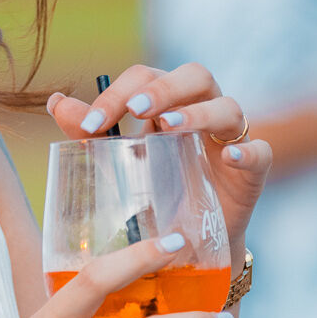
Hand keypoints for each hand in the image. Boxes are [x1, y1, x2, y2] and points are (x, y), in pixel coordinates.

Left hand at [46, 63, 273, 250]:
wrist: (187, 242)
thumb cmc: (153, 189)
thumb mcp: (117, 162)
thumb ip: (90, 131)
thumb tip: (56, 101)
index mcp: (170, 101)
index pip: (148, 76)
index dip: (118, 92)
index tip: (91, 125)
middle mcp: (204, 109)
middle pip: (196, 75)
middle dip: (165, 88)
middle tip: (136, 109)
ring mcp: (232, 138)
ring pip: (228, 106)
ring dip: (199, 112)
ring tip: (170, 127)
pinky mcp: (253, 171)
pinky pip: (261, 151)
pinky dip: (249, 150)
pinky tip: (231, 157)